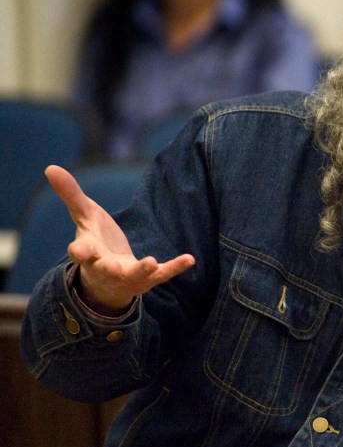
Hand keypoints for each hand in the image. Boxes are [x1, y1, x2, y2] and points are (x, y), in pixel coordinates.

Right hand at [46, 164, 194, 310]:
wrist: (110, 279)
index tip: (79, 250)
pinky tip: (189, 259)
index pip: (80, 253)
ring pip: (134, 275)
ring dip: (141, 269)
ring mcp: (128, 276)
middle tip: (113, 266)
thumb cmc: (96, 243)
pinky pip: (162, 274)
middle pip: (105, 269)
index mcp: (89, 252)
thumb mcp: (85, 217)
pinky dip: (175, 267)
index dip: (80, 251)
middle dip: (108, 268)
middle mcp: (106, 268)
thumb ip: (71, 195)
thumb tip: (50, 167)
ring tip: (150, 262)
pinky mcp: (149, 278)